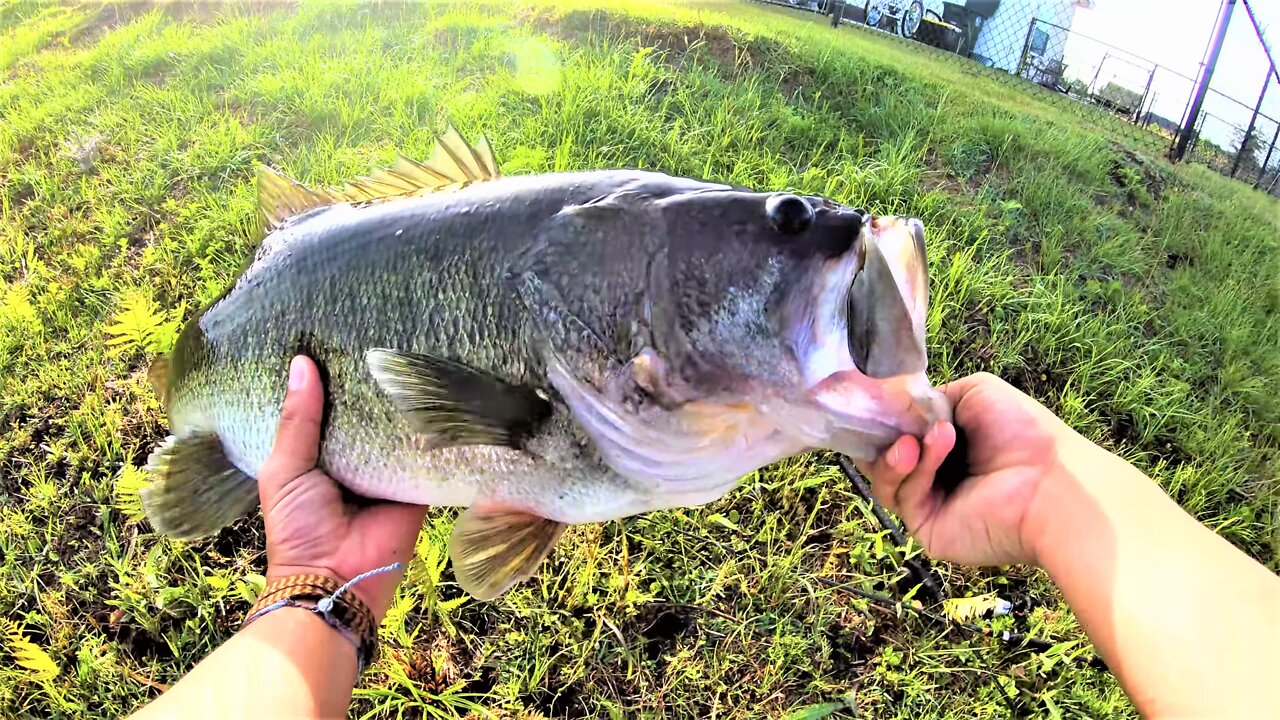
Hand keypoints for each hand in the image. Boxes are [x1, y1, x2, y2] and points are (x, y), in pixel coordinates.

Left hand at [258, 355, 428, 619]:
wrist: (335, 579)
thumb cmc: (299, 526)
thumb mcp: (286, 468)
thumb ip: (298, 419)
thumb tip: (302, 362)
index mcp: (320, 455)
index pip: (332, 408)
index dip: (337, 378)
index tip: (344, 337)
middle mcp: (357, 459)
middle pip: (368, 415)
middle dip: (374, 386)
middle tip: (389, 334)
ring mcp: (389, 470)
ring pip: (398, 429)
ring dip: (404, 403)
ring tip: (418, 351)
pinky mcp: (418, 484)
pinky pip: (427, 452)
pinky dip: (431, 431)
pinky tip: (440, 392)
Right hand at [861, 372, 1094, 566]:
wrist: (1050, 481)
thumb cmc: (1023, 432)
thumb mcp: (977, 392)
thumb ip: (934, 396)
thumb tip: (903, 407)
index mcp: (948, 445)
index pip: (900, 432)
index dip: (884, 417)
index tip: (871, 400)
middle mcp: (937, 474)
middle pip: (883, 456)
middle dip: (882, 435)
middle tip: (884, 420)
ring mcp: (930, 503)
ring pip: (887, 477)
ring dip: (897, 453)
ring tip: (916, 439)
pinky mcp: (926, 527)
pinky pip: (904, 496)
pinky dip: (914, 469)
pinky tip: (932, 447)